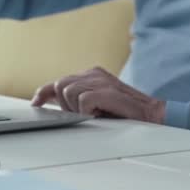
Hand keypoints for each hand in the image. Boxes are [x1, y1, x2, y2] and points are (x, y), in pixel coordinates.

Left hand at [31, 67, 165, 123]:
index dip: (44, 92)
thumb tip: (52, 104)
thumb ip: (76, 100)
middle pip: (59, 85)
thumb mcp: (95, 105)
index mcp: (91, 75)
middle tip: (81, 115)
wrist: (153, 115)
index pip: (58, 80)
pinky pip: (82, 101)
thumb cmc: (125, 113)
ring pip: (68, 92)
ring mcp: (100, 80)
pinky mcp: (106, 90)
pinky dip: (87, 112)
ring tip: (94, 114)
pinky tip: (99, 114)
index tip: (36, 103)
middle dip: (64, 104)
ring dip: (77, 109)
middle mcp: (94, 74)